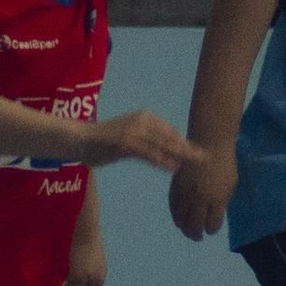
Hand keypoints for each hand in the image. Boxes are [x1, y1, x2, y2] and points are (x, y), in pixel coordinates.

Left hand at [65, 233, 107, 285]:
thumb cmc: (81, 252)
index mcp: (97, 282)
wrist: (84, 225)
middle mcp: (98, 275)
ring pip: (85, 284)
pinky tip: (65, 279)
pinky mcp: (88, 254)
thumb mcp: (77, 275)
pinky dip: (73, 281)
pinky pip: (81, 274)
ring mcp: (95, 264)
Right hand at [76, 109, 203, 174]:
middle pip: (170, 137)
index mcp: (145, 117)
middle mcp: (142, 121)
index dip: (185, 143)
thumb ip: (149, 145)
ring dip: (181, 154)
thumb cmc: (104, 141)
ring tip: (196, 163)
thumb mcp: (131, 139)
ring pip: (162, 145)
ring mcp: (133, 131)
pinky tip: (173, 167)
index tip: (200, 152)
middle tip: (206, 158)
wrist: (79, 139)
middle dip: (189, 148)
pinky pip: (147, 153)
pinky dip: (161, 160)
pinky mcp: (125, 143)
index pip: (170, 132)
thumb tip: (171, 157)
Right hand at [169, 149, 237, 240]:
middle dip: (196, 234)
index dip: (212, 230)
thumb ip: (222, 201)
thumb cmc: (224, 164)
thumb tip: (213, 214)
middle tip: (198, 237)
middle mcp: (200, 198)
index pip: (212, 224)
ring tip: (188, 230)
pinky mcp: (175, 186)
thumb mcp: (231, 184)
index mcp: (217, 199)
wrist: (208, 143)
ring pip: (181, 218)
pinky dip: (175, 215)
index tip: (211, 229)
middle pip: (194, 225)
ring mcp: (186, 192)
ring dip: (184, 227)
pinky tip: (179, 218)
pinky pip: (173, 206)